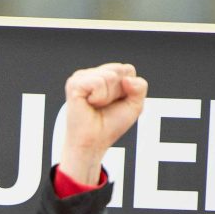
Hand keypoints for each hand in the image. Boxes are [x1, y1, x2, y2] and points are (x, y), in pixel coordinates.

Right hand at [60, 62, 147, 186]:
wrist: (93, 143)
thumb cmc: (111, 125)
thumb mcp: (135, 105)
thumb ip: (140, 87)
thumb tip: (126, 79)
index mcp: (105, 74)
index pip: (127, 69)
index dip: (128, 89)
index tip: (115, 103)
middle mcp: (92, 73)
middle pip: (120, 70)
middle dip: (119, 92)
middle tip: (105, 106)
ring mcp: (81, 77)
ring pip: (110, 76)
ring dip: (108, 97)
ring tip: (97, 106)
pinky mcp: (74, 84)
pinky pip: (98, 82)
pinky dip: (99, 97)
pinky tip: (89, 104)